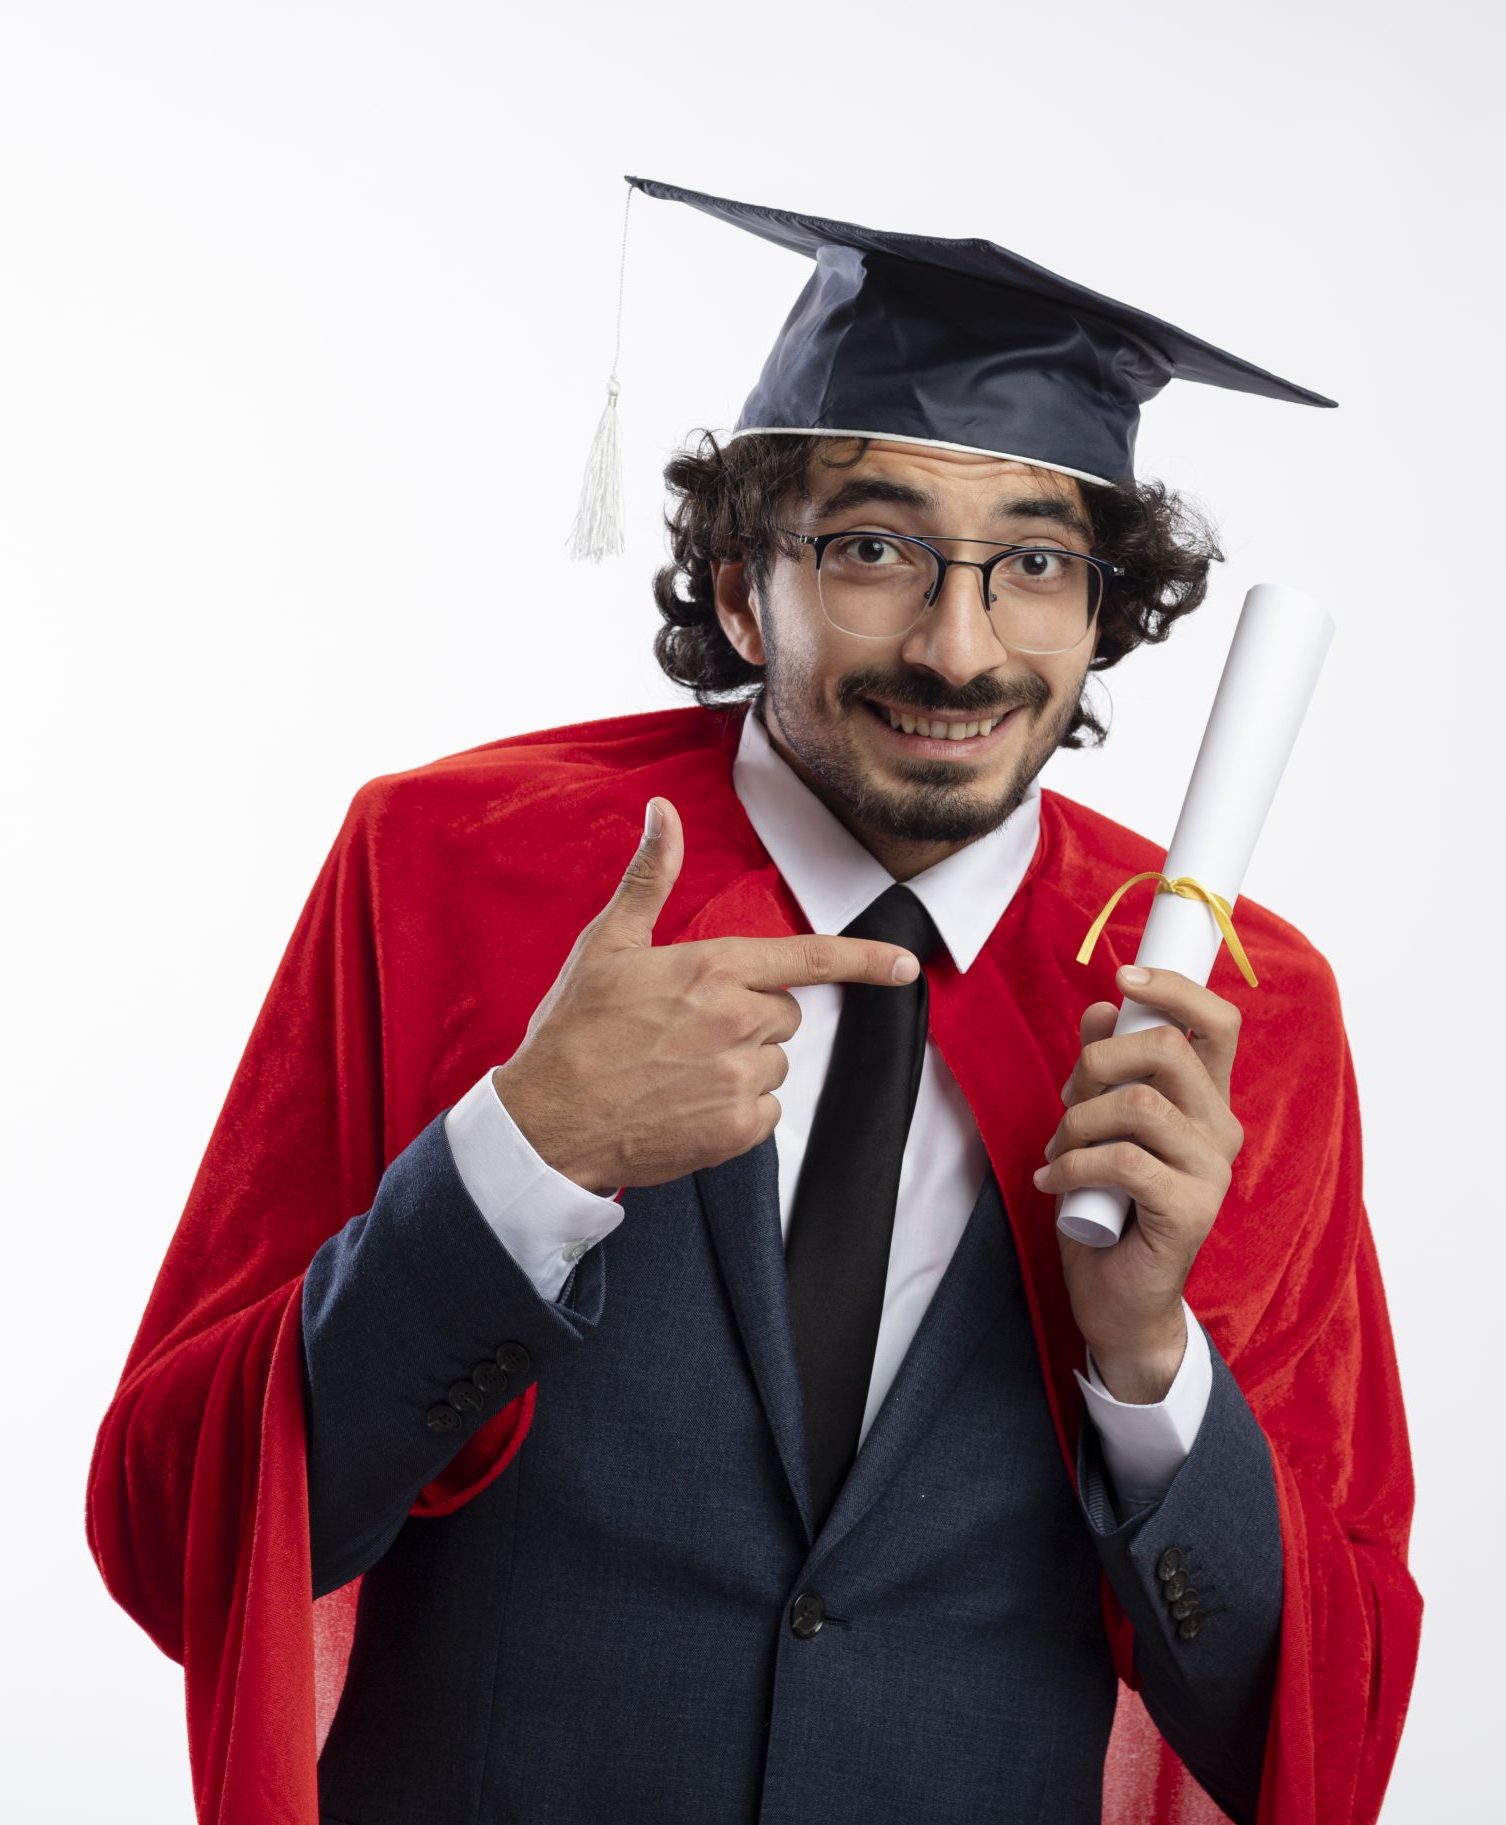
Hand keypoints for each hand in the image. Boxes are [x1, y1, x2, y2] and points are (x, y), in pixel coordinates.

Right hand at [492, 797, 922, 1194]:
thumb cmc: (575, 1029)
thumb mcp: (608, 943)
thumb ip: (651, 876)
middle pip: (787, 1014)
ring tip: (680, 1070)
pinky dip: (737, 1110)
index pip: (810, 957)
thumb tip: (662, 811)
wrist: (548, 1120)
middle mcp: (737, 1021)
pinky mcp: (736, 1129)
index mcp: (714, 968)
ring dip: (743, 1065)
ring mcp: (739, 1077)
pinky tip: (687, 1105)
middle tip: (689, 1028)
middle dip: (752, 1018)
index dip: (865, 960)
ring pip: (776, 1063)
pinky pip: (766, 1111)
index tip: (907, 966)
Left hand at [1036, 965, 1245, 1395]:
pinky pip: (1122, 1161)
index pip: (1218, 1023)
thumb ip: (1106, 1067)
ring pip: (1139, 1105)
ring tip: (1058, 1151)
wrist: (1119, 1295)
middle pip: (1170, 1051)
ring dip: (1079, 1120)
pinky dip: (1073, 1165)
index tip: (1123, 975)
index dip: (1174, 988)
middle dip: (1099, 1060)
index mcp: (1207, 1100)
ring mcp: (1212, 1171)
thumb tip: (1101, 1009)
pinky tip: (1053, 1181)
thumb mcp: (1100, 1123)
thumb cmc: (1109, 1204)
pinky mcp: (1191, 1210)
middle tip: (1069, 1097)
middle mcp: (1220, 1129)